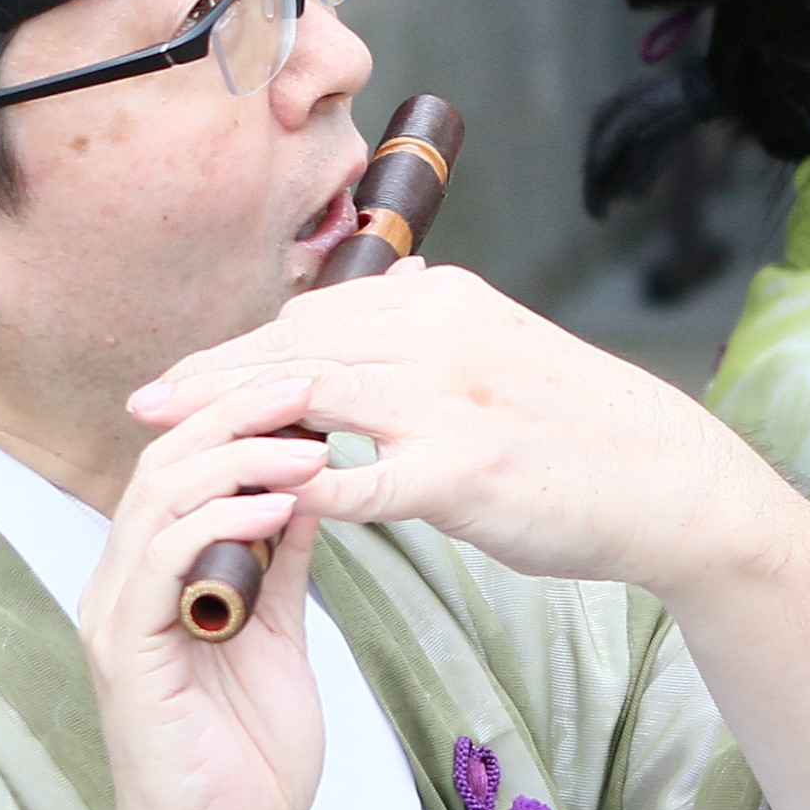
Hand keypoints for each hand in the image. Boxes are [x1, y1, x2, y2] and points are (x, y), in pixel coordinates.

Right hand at [76, 373, 332, 809]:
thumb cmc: (249, 757)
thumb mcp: (282, 634)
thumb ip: (284, 561)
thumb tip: (313, 482)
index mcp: (160, 572)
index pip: (187, 460)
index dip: (243, 413)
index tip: (313, 382)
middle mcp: (126, 581)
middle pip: (167, 459)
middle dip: (239, 411)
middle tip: (309, 386)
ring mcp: (118, 616)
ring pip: (158, 497)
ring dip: (237, 458)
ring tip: (306, 446)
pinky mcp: (126, 654)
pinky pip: (159, 563)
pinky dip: (216, 523)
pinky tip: (276, 509)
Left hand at [127, 259, 773, 601]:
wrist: (667, 480)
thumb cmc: (580, 428)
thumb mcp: (503, 351)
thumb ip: (433, 334)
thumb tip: (381, 306)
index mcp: (446, 303)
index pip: (314, 315)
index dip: (238, 346)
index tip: (182, 375)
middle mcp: (441, 335)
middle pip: (295, 348)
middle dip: (211, 377)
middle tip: (142, 405)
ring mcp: (452, 400)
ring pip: (312, 399)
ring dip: (232, 425)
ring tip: (170, 452)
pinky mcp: (465, 468)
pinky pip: (362, 479)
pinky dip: (303, 490)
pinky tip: (254, 506)